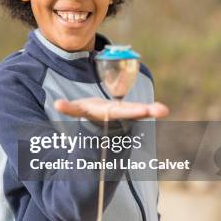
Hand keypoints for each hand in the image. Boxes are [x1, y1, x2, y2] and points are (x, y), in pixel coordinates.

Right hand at [54, 97, 168, 121]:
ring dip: (152, 111)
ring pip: (141, 112)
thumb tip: (56, 104)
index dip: (128, 110)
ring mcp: (127, 112)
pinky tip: (163, 111)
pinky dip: (152, 111)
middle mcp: (119, 114)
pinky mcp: (131, 110)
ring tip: (164, 111)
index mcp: (107, 113)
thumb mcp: (79, 109)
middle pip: (132, 112)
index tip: (140, 110)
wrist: (97, 117)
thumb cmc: (88, 110)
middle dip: (144, 111)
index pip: (119, 111)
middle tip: (160, 111)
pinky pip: (144, 111)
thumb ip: (69, 108)